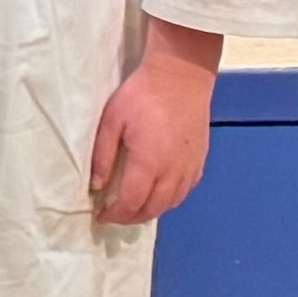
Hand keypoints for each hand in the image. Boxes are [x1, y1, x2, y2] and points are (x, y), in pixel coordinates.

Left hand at [89, 31, 219, 223]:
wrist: (181, 78)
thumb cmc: (141, 96)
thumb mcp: (111, 121)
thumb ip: (103, 156)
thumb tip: (97, 186)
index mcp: (149, 163)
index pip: (132, 202)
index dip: (115, 215)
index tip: (101, 217)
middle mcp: (173, 171)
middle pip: (153, 209)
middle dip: (131, 218)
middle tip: (114, 216)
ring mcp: (190, 168)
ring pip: (171, 204)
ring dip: (151, 212)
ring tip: (132, 210)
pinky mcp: (200, 161)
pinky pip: (185, 192)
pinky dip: (169, 201)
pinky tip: (157, 195)